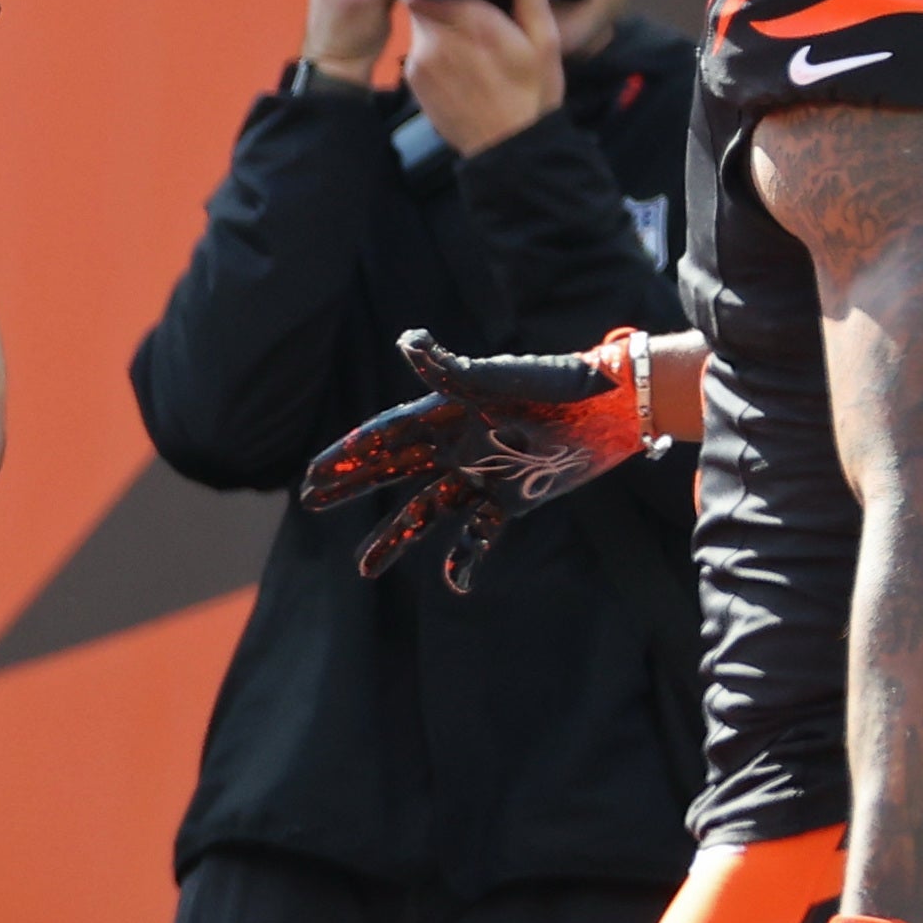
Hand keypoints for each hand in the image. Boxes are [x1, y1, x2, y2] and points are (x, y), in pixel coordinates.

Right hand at [300, 326, 654, 590]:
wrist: (611, 408)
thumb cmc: (556, 385)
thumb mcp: (498, 378)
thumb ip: (450, 368)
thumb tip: (407, 341)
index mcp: (445, 414)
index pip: (383, 436)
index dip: (347, 456)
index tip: (312, 475)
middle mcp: (456, 446)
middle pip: (392, 472)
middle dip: (352, 487)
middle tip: (311, 502)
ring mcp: (481, 475)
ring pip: (424, 511)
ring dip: (394, 538)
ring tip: (364, 567)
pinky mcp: (511, 499)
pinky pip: (479, 534)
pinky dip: (466, 558)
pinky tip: (455, 581)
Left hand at [397, 0, 561, 154]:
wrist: (510, 149)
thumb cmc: (532, 93)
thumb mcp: (543, 39)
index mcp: (468, 23)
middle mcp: (434, 41)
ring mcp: (418, 64)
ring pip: (416, 24)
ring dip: (435, 19)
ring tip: (465, 24)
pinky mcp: (412, 82)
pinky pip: (417, 49)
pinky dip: (432, 44)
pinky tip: (458, 54)